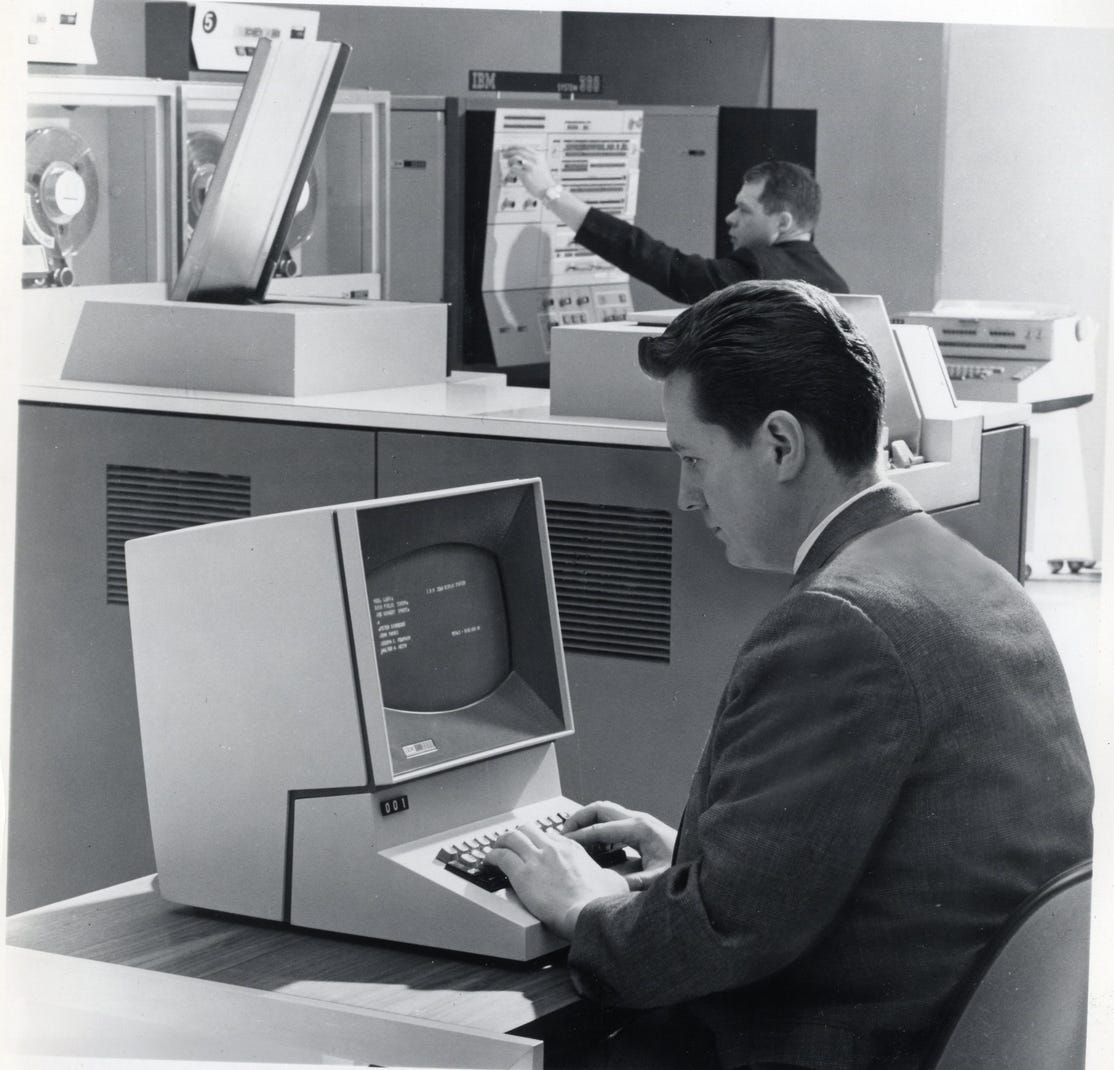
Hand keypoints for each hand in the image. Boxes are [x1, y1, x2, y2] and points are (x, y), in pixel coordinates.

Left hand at [486, 822, 627, 937]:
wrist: (587, 913)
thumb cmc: (600, 902)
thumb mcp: (614, 882)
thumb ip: (612, 878)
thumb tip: (617, 882)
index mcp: (573, 849)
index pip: (551, 836)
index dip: (540, 841)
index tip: (536, 847)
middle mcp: (553, 848)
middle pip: (529, 830)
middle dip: (518, 834)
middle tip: (511, 842)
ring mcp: (537, 859)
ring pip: (512, 837)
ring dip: (501, 841)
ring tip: (495, 847)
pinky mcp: (522, 874)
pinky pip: (501, 857)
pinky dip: (491, 856)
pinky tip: (488, 861)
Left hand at [500, 145, 555, 199]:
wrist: (549, 190)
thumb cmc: (544, 181)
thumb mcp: (541, 166)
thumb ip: (533, 160)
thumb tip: (520, 157)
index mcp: (538, 156)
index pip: (524, 147)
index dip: (514, 146)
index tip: (508, 148)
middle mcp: (534, 159)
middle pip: (518, 151)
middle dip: (509, 152)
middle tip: (504, 154)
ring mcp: (530, 167)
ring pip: (515, 158)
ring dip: (509, 161)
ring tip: (509, 165)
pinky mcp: (526, 175)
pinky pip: (514, 169)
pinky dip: (511, 171)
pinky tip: (513, 174)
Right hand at [563, 801, 676, 890]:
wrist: (700, 856)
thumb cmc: (682, 863)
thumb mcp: (657, 878)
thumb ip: (633, 883)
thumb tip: (611, 887)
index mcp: (639, 828)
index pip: (600, 828)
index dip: (580, 836)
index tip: (564, 843)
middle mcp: (638, 820)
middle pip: (600, 809)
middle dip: (579, 818)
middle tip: (564, 833)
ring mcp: (639, 822)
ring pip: (605, 813)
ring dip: (588, 822)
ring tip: (575, 838)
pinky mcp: (641, 828)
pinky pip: (613, 823)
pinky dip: (600, 829)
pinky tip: (596, 846)